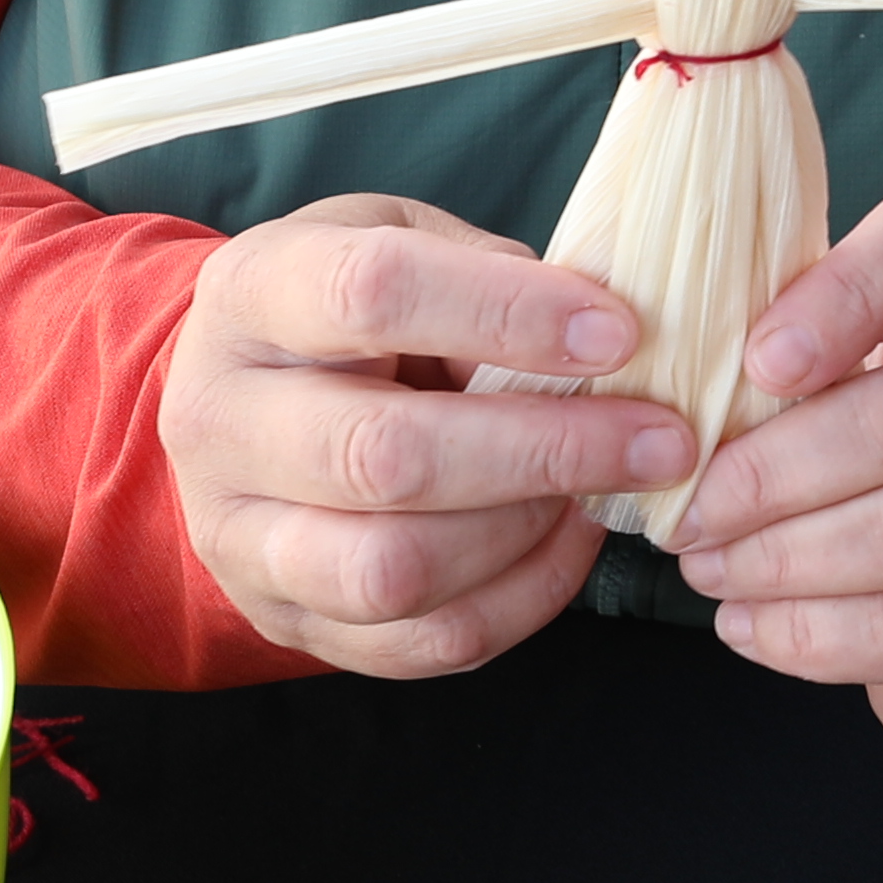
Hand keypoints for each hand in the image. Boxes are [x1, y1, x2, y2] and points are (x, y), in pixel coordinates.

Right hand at [159, 193, 680, 676]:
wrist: (243, 398)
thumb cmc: (351, 307)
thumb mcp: (405, 240)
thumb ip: (492, 275)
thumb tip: (611, 340)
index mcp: (250, 295)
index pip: (372, 293)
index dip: (507, 314)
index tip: (619, 334)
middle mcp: (219, 422)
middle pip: (385, 458)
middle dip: (548, 451)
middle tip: (662, 439)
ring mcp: (238, 537)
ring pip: (394, 570)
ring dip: (529, 534)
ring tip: (604, 491)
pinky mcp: (283, 618)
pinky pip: (419, 642)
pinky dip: (521, 599)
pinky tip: (568, 540)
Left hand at [656, 175, 882, 791]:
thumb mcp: (860, 382)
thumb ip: (791, 361)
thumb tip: (657, 389)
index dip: (851, 291)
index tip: (759, 358)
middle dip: (780, 470)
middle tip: (687, 512)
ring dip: (792, 558)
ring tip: (709, 568)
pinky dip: (820, 633)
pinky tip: (752, 624)